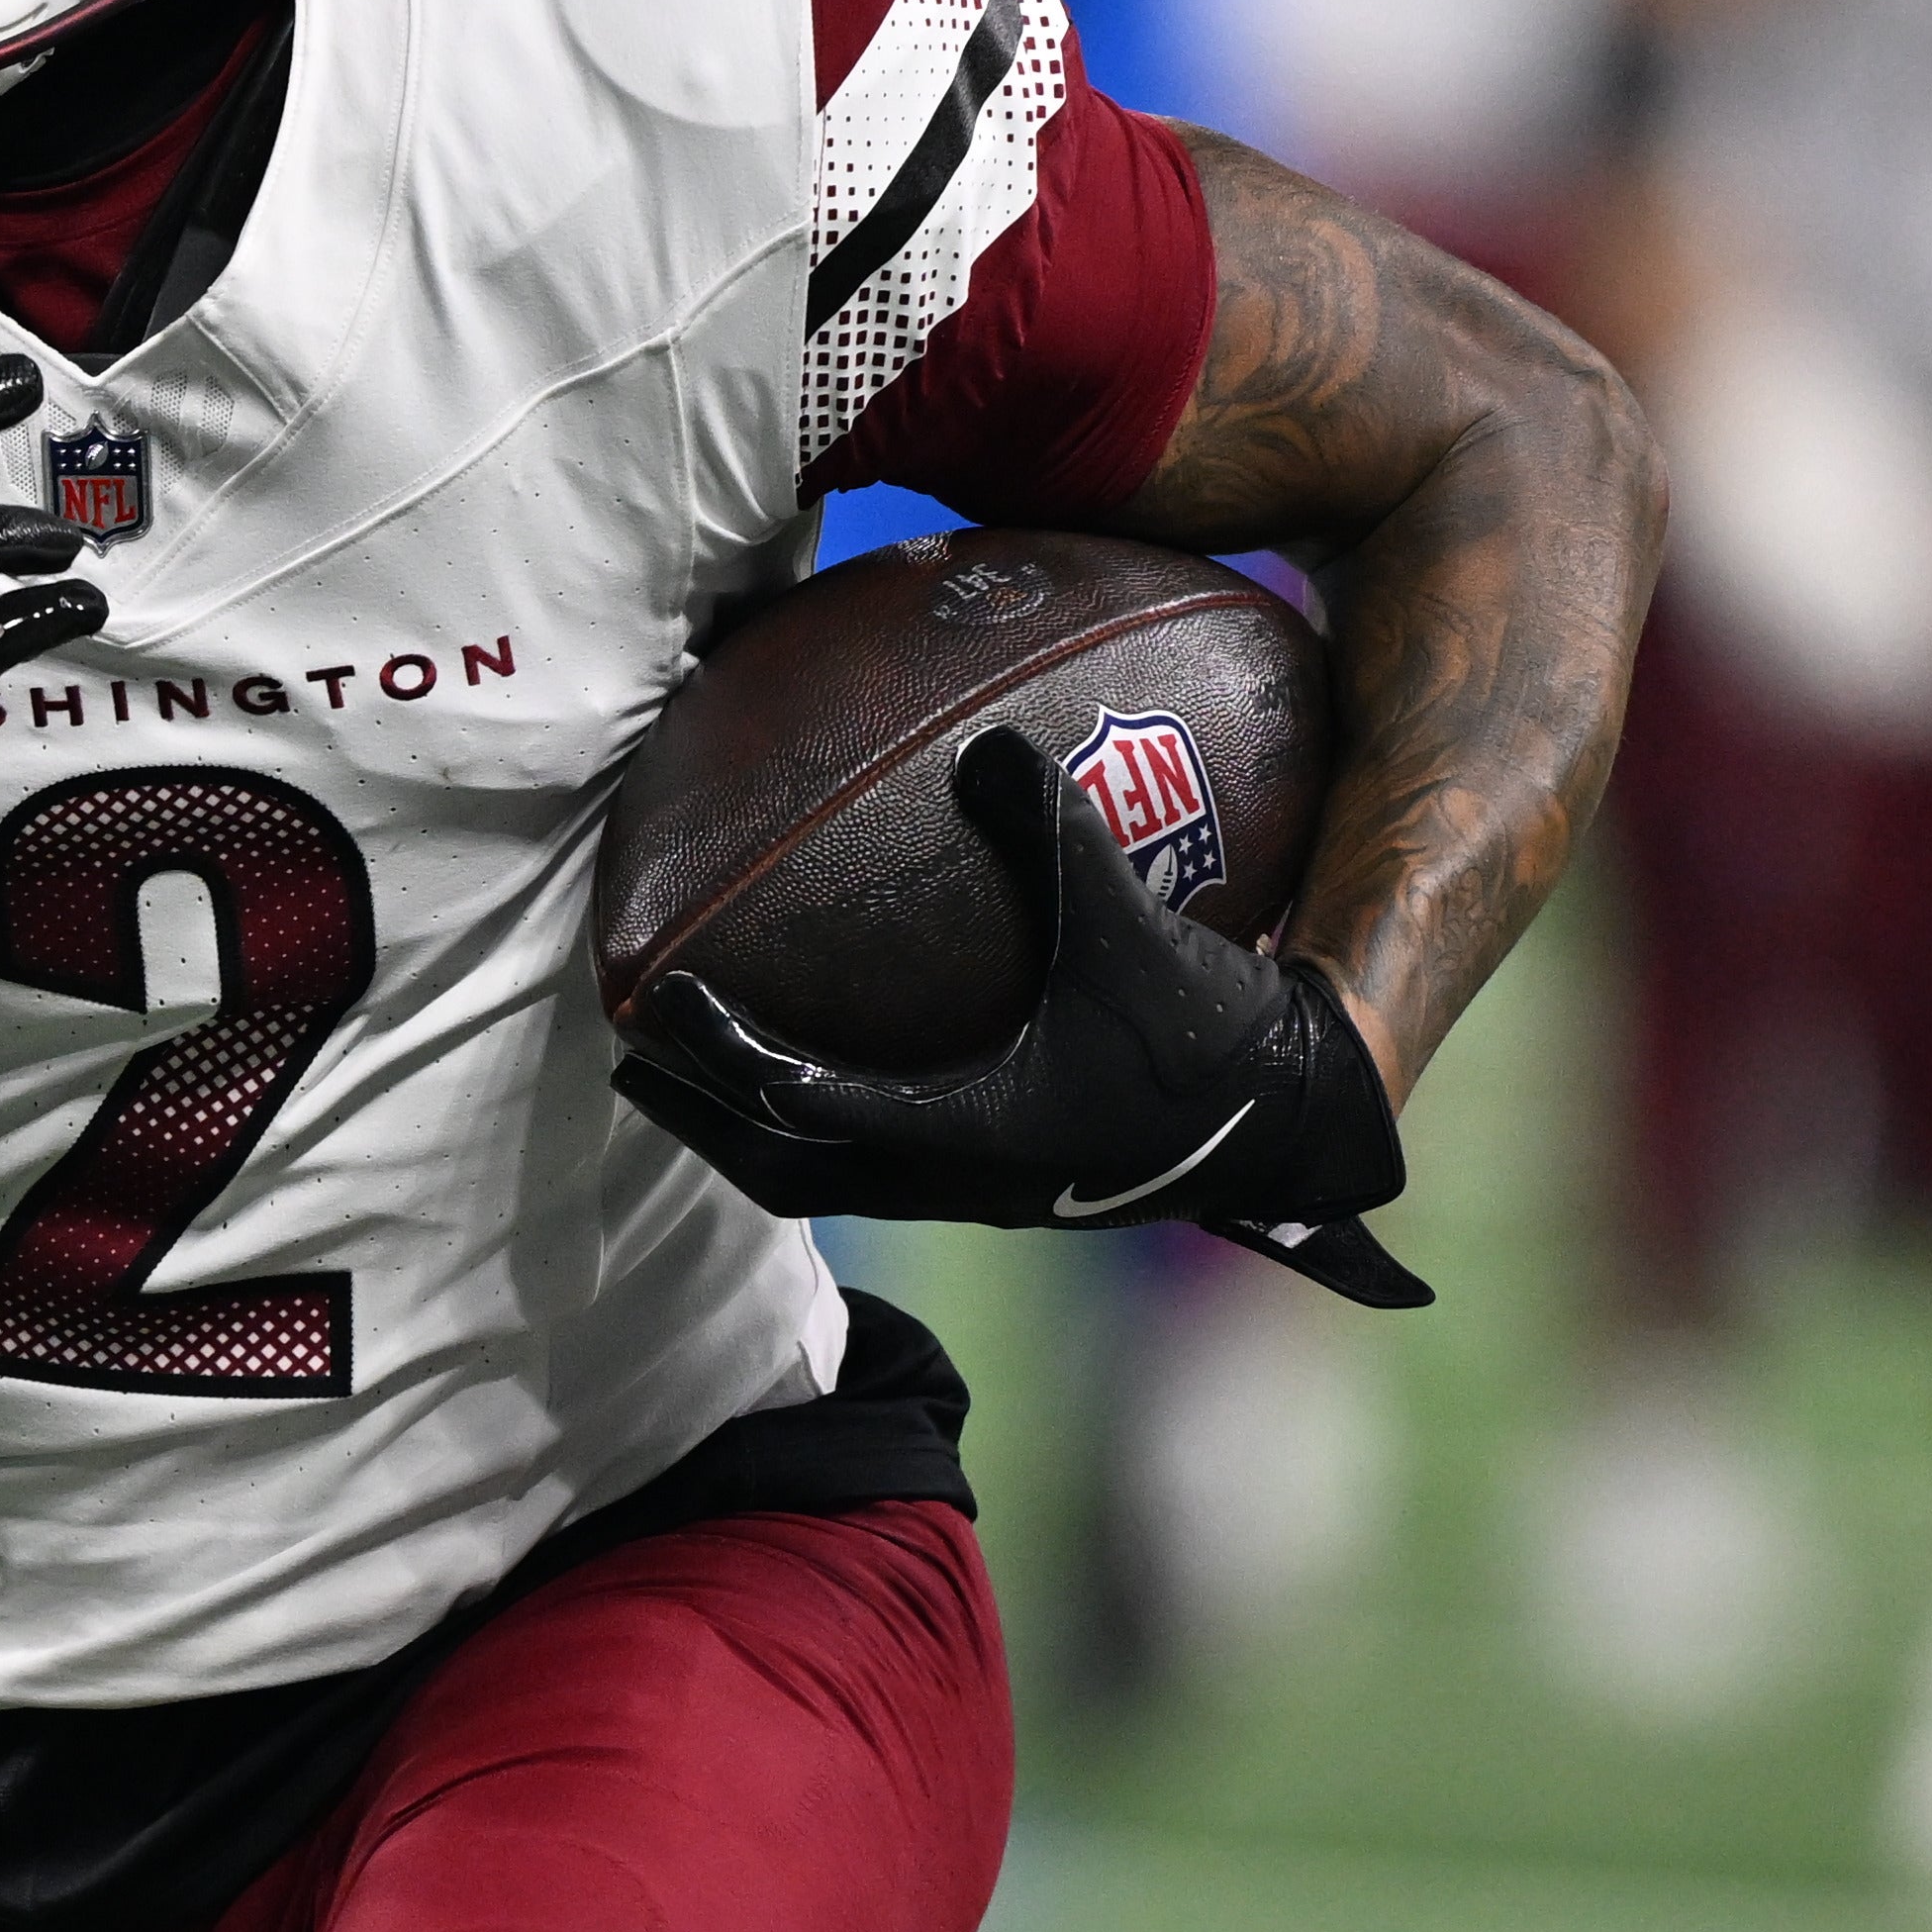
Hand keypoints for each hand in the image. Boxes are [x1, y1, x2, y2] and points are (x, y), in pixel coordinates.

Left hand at [615, 725, 1431, 1308]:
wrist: (1297, 1125)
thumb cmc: (1213, 1035)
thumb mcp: (1131, 924)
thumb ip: (1056, 832)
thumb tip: (988, 743)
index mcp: (966, 1137)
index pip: (800, 1106)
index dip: (721, 1055)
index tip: (657, 997)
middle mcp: (957, 1181)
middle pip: (784, 1171)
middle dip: (703, 1118)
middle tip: (634, 1057)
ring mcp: (981, 1188)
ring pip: (834, 1176)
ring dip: (759, 1125)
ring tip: (702, 1064)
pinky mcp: (1012, 1172)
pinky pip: (890, 1151)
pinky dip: (836, 1109)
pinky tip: (839, 1044)